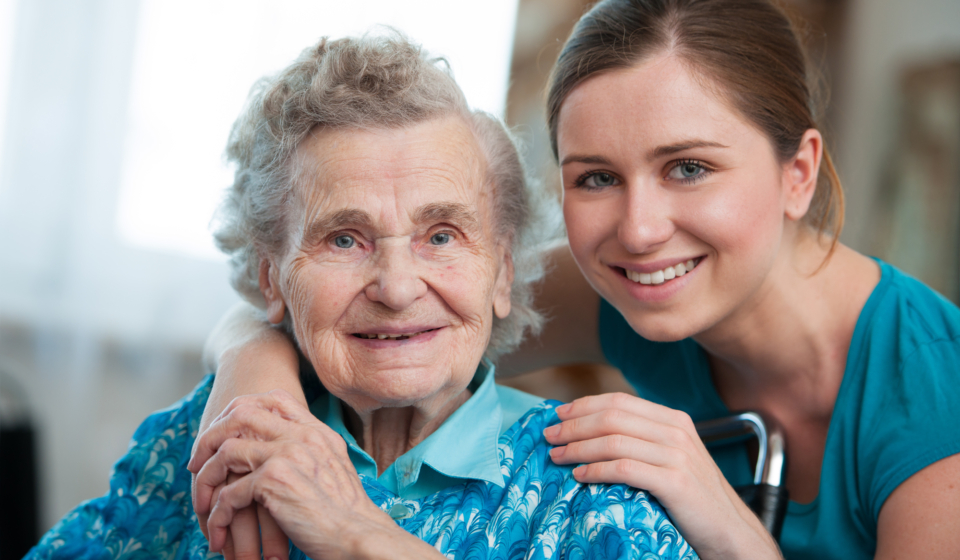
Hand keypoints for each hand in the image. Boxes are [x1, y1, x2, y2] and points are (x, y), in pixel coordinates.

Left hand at [188, 390, 430, 558]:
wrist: (359, 536)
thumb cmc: (347, 513)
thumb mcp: (334, 469)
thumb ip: (311, 452)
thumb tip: (280, 455)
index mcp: (317, 431)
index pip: (275, 398)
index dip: (241, 409)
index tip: (225, 434)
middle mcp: (301, 436)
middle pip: (240, 415)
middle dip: (210, 438)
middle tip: (198, 465)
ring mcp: (287, 454)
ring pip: (225, 454)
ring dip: (206, 482)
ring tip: (203, 506)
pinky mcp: (273, 481)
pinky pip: (228, 494)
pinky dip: (217, 515)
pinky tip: (218, 532)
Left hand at [543, 393, 780, 559]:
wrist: (730, 531)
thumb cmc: (692, 497)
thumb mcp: (670, 457)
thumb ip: (641, 439)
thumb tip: (592, 430)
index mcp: (673, 420)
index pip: (619, 401)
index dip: (584, 405)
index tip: (558, 415)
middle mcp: (676, 432)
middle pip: (612, 417)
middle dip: (574, 425)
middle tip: (550, 436)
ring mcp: (677, 456)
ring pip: (614, 440)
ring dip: (578, 448)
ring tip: (558, 456)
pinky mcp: (675, 482)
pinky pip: (624, 469)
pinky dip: (596, 470)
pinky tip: (580, 476)